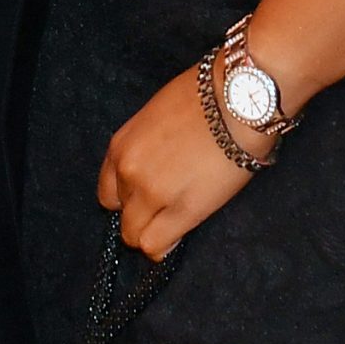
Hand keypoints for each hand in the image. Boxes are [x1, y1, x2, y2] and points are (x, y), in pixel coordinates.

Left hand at [98, 66, 262, 259]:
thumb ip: (146, 145)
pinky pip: (156, 246)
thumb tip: (154, 163)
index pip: (108, 192)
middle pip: (122, 216)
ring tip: (175, 221)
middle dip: (142, 215)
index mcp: (121, 146)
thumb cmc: (205, 96)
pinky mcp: (182, 212)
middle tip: (167, 207)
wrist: (237, 99)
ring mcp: (153, 194)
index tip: (145, 197)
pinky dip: (164, 247)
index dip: (128, 198)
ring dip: (152, 233)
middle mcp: (129, 172)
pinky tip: (179, 234)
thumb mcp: (156, 114)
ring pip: (136, 236)